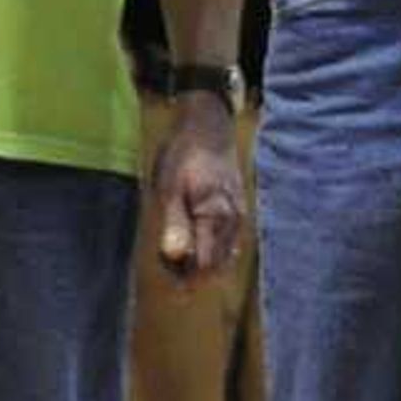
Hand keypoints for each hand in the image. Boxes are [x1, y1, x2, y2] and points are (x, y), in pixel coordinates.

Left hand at [146, 95, 243, 277]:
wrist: (208, 127)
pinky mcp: (238, 214)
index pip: (204, 266)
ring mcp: (239, 219)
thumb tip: (174, 257)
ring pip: (223, 259)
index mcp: (217, 217)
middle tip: (164, 256)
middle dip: (189, 272)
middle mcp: (234, 223)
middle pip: (215, 268)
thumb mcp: (170, 188)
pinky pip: (227, 246)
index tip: (161, 260)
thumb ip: (175, 224)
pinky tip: (191, 239)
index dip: (181, 273)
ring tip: (174, 247)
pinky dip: (210, 251)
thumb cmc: (184, 155)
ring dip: (199, 263)